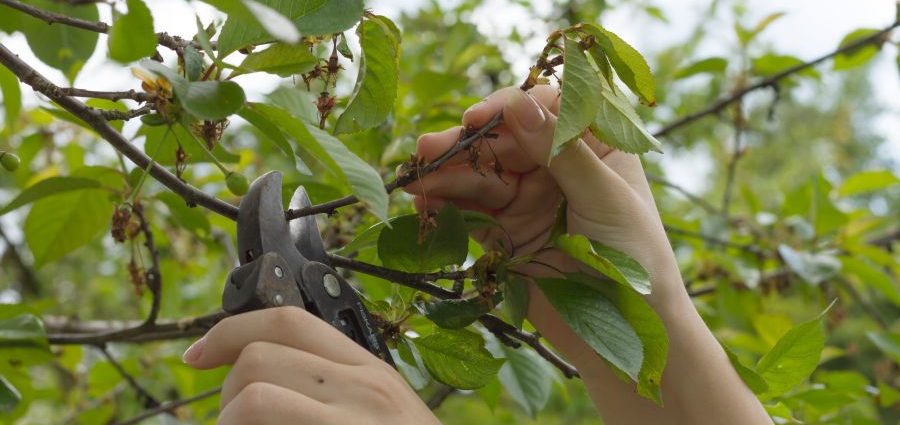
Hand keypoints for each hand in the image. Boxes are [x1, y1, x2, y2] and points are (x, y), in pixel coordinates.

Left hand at [182, 307, 440, 424]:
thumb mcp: (382, 410)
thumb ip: (335, 387)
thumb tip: (258, 376)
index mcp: (370, 371)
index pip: (288, 322)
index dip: (230, 332)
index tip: (197, 355)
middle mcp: (363, 389)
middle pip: (258, 360)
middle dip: (226, 395)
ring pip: (251, 399)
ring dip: (230, 423)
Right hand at [404, 85, 680, 302]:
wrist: (629, 330)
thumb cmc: (637, 257)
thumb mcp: (604, 198)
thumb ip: (562, 152)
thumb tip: (520, 104)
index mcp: (592, 143)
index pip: (544, 109)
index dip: (507, 109)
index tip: (478, 118)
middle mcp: (555, 163)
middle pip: (501, 140)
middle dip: (464, 144)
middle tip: (427, 149)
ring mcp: (526, 197)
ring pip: (478, 174)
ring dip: (445, 175)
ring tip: (414, 179)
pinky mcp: (504, 231)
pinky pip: (469, 210)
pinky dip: (444, 206)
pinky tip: (423, 204)